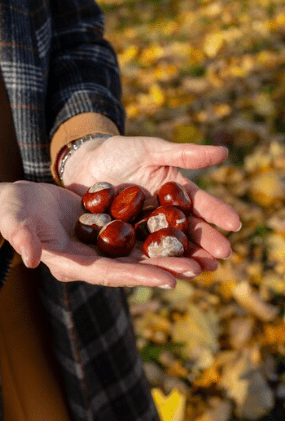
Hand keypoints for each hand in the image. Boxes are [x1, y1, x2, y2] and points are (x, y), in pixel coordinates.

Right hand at [0, 181, 195, 287]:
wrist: (25, 199)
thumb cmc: (14, 209)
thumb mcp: (15, 219)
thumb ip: (22, 237)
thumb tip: (27, 259)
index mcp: (72, 264)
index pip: (109, 274)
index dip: (138, 276)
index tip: (168, 280)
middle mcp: (92, 260)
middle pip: (133, 267)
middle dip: (165, 268)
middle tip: (198, 269)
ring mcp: (102, 246)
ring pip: (141, 252)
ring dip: (169, 254)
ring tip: (200, 256)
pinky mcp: (108, 230)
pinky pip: (137, 233)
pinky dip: (159, 233)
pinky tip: (183, 231)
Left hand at [61, 135, 241, 270]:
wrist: (85, 161)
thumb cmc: (121, 151)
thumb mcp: (152, 149)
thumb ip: (185, 154)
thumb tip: (224, 152)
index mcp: (174, 192)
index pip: (199, 204)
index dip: (217, 213)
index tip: (235, 224)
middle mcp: (163, 213)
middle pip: (187, 230)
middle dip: (205, 244)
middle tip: (222, 257)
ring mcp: (144, 228)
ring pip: (167, 246)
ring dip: (184, 258)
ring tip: (200, 270)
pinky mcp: (123, 239)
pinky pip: (139, 252)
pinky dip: (152, 262)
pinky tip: (163, 273)